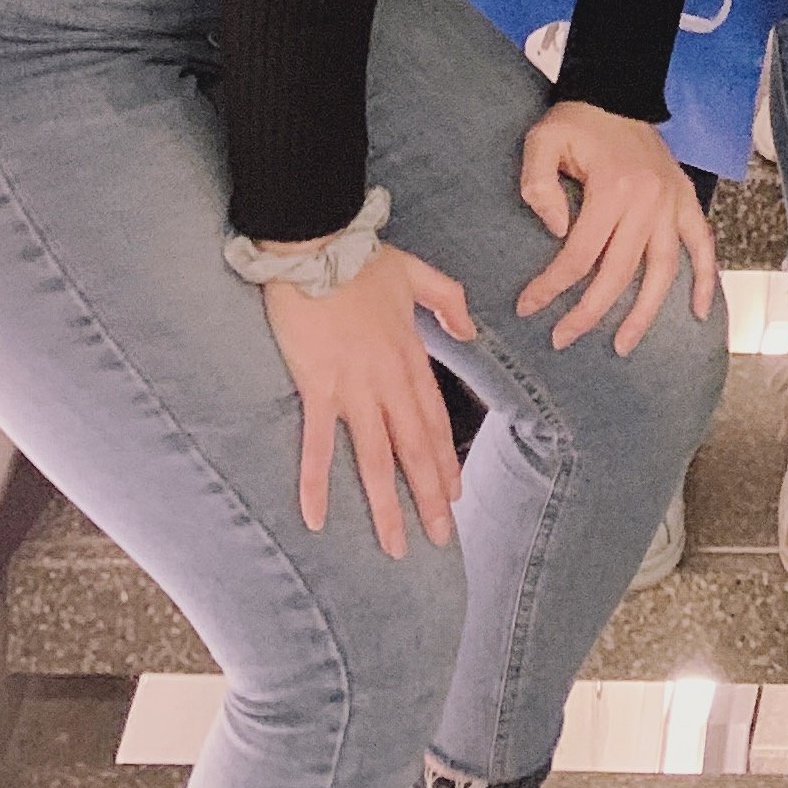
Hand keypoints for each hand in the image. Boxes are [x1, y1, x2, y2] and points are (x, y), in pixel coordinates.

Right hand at [262, 244, 476, 550]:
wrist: (316, 243)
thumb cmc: (362, 257)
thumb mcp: (417, 273)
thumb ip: (449, 300)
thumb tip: (471, 332)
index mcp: (410, 354)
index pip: (434, 420)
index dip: (444, 461)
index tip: (456, 496)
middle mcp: (388, 378)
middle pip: (414, 447)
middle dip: (429, 496)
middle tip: (440, 538)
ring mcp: (353, 386)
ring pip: (376, 457)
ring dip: (387, 505)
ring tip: (397, 545)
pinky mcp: (317, 386)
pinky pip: (318, 443)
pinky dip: (317, 482)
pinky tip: (318, 518)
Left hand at [515, 101, 717, 353]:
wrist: (618, 91)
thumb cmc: (576, 121)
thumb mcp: (543, 140)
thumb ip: (538, 183)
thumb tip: (556, 229)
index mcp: (613, 188)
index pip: (581, 253)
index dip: (552, 286)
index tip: (528, 307)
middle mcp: (649, 201)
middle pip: (620, 272)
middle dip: (589, 313)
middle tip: (562, 339)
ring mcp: (672, 203)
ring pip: (664, 271)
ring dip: (645, 313)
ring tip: (623, 345)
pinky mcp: (685, 200)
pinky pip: (703, 245)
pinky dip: (705, 279)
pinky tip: (699, 312)